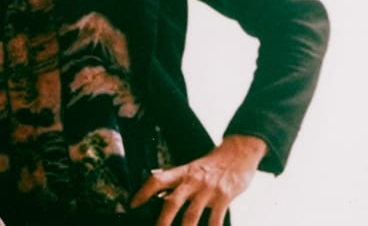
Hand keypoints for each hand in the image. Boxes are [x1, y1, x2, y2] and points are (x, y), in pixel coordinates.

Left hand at [131, 134, 266, 225]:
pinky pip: (216, 219)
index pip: (157, 180)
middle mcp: (192, 180)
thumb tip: (162, 198)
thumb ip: (179, 182)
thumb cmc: (212, 165)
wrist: (238, 153)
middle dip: (162, 220)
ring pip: (192, 214)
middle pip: (172, 202)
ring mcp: (208, 189)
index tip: (133, 205)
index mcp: (182, 173)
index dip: (143, 192)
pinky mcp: (224, 196)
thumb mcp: (192, 169)